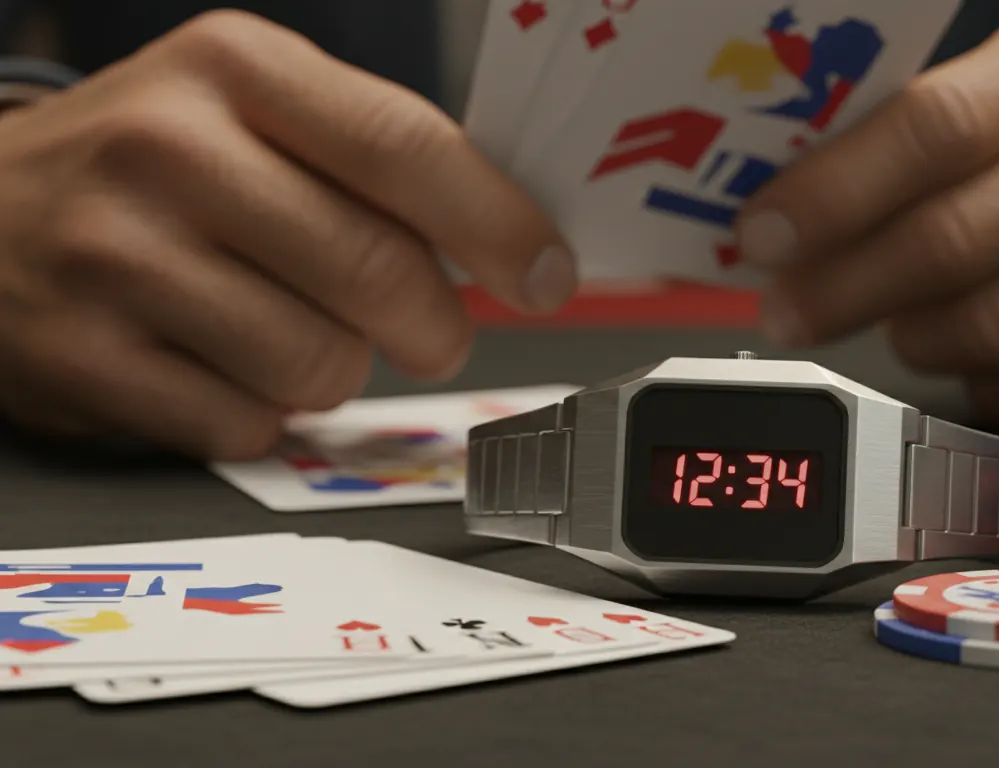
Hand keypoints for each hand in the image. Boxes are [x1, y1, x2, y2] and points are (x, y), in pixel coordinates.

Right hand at [0, 10, 575, 458]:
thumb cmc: (154, 166)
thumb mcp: (252, 111)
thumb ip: (373, 158)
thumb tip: (515, 244)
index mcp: (235, 67)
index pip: (406, 147)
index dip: (499, 225)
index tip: (547, 276)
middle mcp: (167, 149)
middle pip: (377, 271)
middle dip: (433, 324)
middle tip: (430, 331)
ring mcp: (114, 256)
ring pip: (319, 363)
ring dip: (337, 369)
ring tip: (293, 331)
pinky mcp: (84, 357)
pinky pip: (245, 423)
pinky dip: (263, 413)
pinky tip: (225, 365)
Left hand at [734, 2, 998, 433]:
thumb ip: (908, 135)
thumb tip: (782, 222)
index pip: (935, 129)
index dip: (831, 196)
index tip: (761, 240)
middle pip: (952, 243)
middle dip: (843, 289)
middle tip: (786, 311)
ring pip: (988, 330)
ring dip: (910, 337)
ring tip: (894, 318)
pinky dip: (980, 381)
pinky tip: (976, 348)